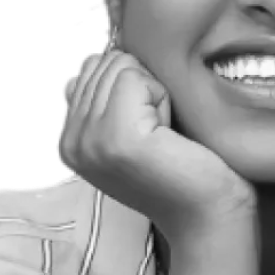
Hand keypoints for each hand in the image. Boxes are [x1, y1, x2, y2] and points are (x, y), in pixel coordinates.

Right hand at [58, 49, 256, 245]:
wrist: (207, 215)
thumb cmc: (180, 170)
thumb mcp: (126, 132)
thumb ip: (101, 98)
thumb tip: (93, 58)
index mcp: (67, 141)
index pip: (87, 68)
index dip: (129, 88)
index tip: (143, 131)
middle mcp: (70, 141)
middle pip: (105, 63)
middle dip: (141, 90)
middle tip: (156, 135)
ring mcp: (90, 140)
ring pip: (121, 67)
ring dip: (152, 95)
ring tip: (161, 137)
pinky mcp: (117, 136)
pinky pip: (136, 78)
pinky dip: (161, 99)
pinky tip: (167, 136)